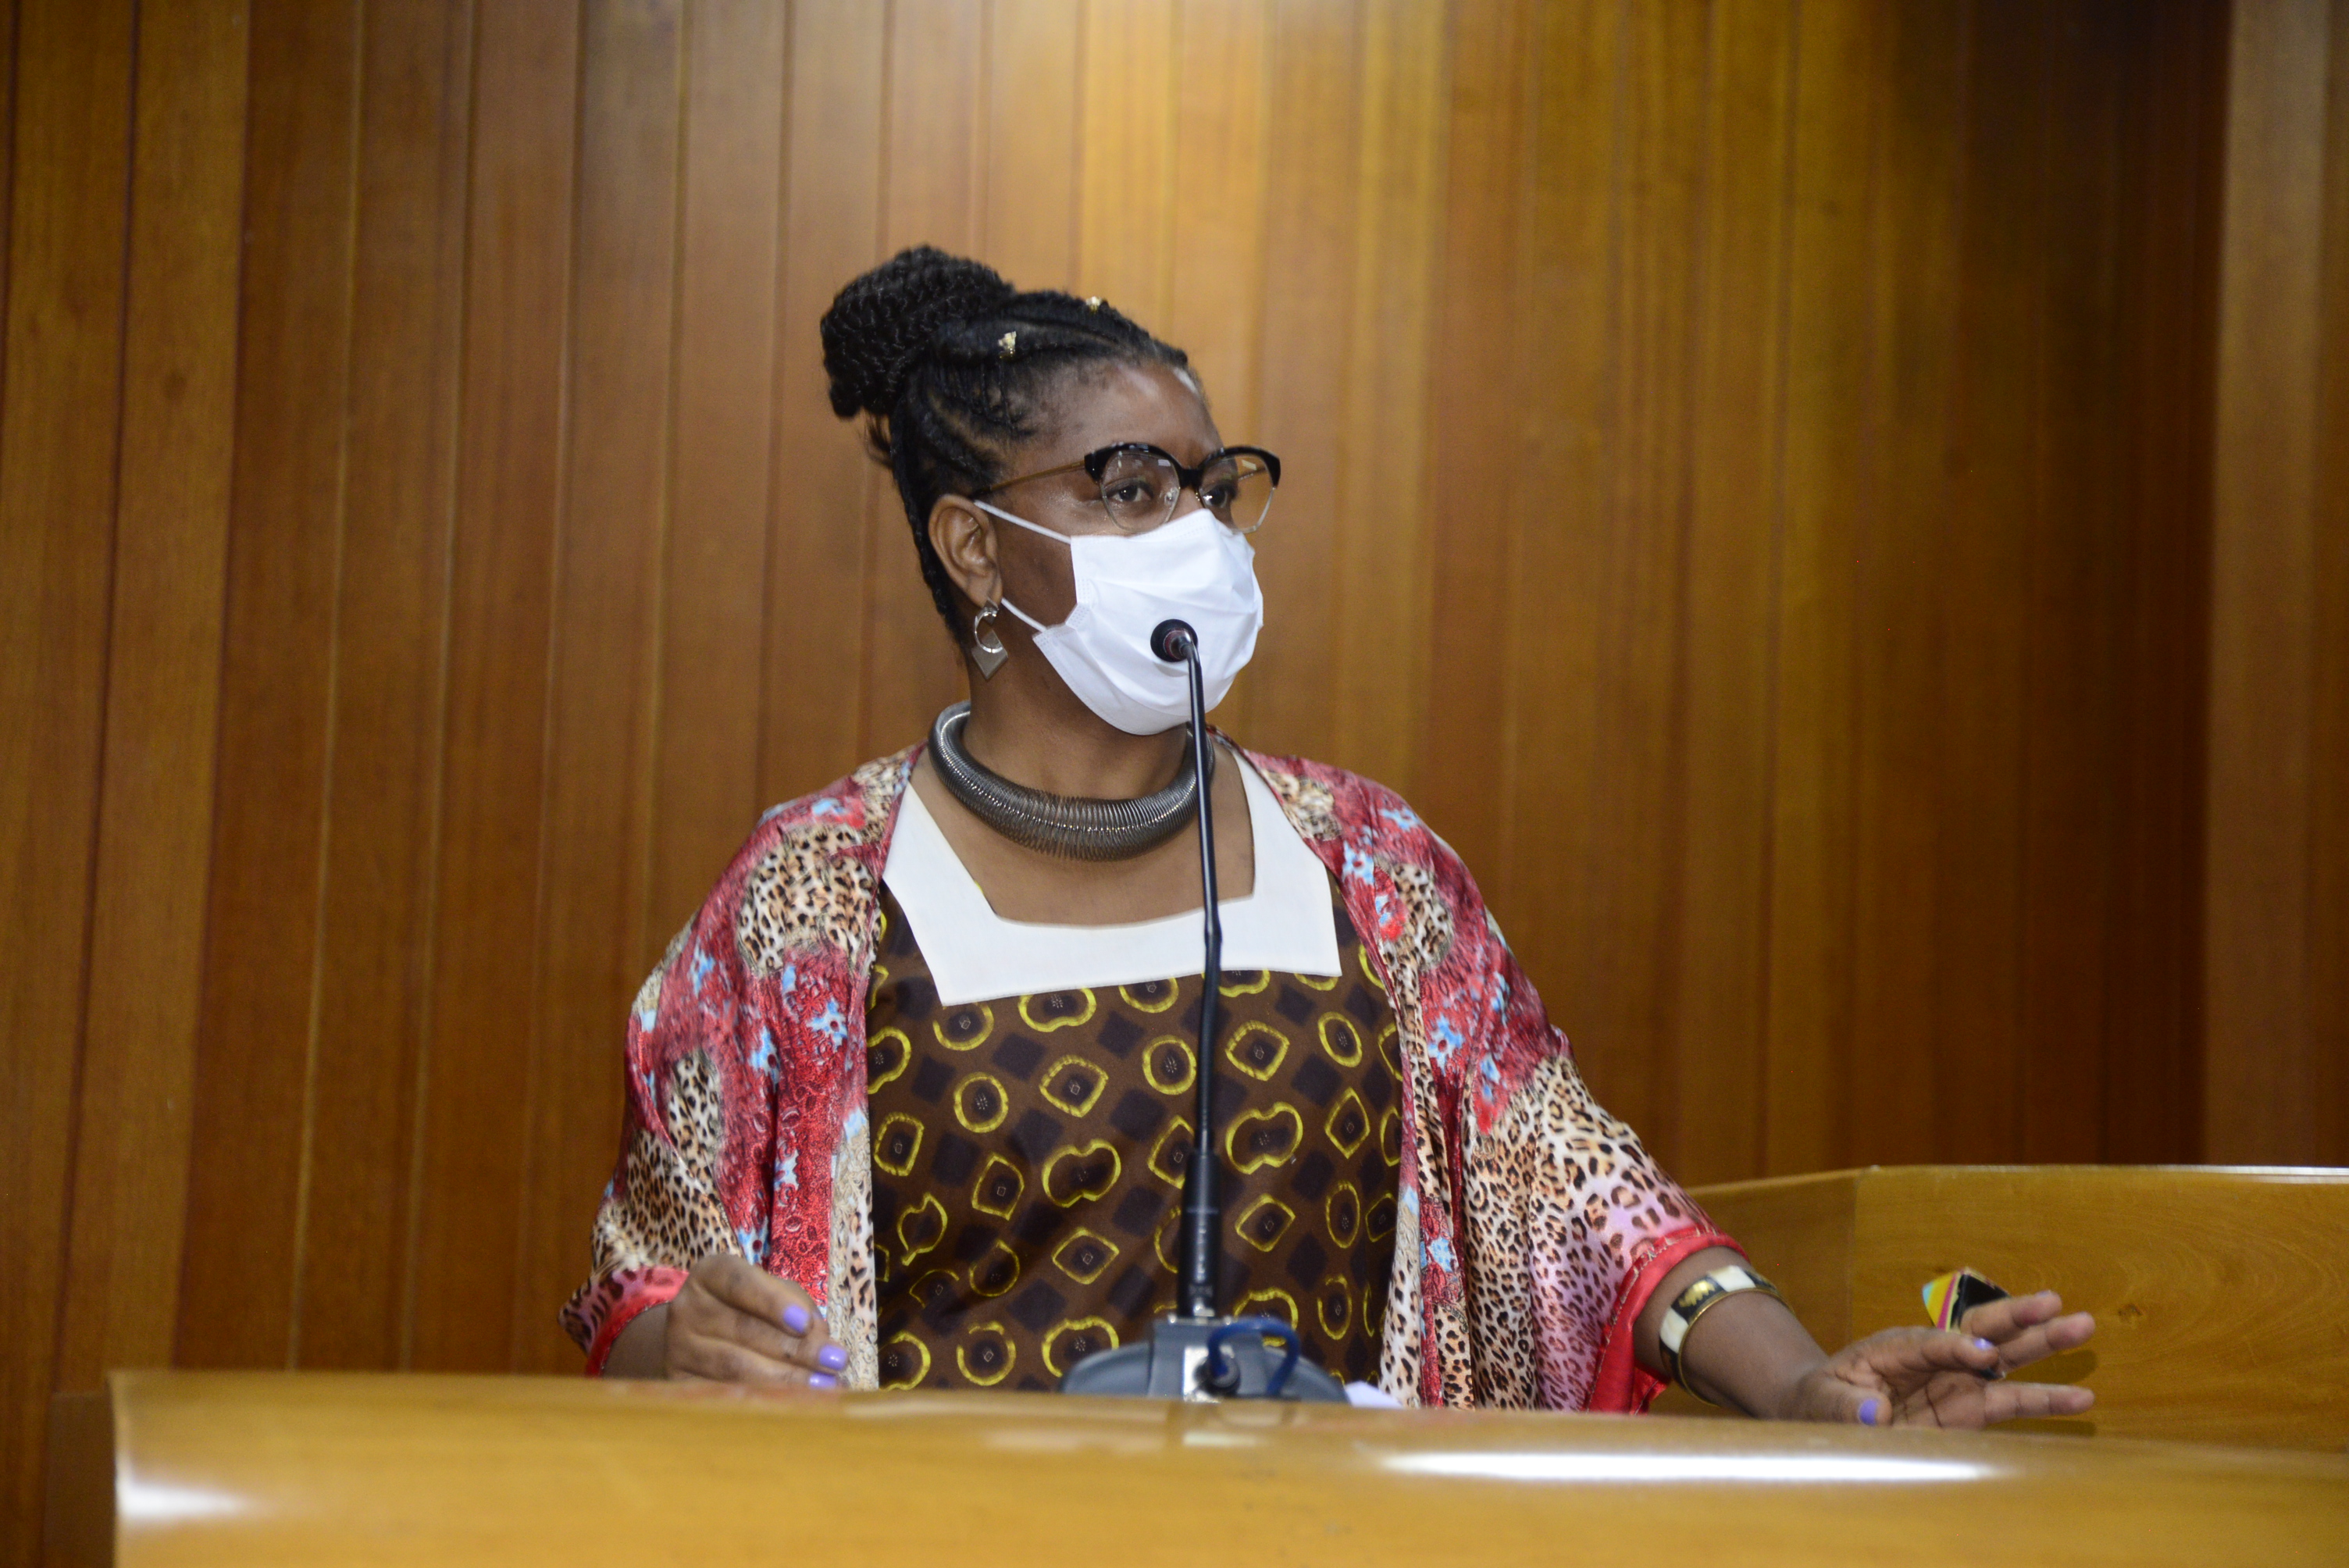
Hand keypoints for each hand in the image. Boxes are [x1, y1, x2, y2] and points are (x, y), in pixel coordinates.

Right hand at [662, 1254, 847, 1386]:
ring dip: (786, 1380)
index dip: (773, 1303)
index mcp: (710, 1275)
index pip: (740, 1283)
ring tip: (825, 1387)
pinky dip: (764, 1402)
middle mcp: (688, 1309)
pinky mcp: (680, 1385)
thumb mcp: (768, 1292)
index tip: (806, 1324)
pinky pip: (724, 1396)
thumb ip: (796, 1305)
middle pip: (744, 1330)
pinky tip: (795, 1406)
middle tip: (836, 1362)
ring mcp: (679, 1349)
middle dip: (796, 1349)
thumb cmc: (744, 1308)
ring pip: (735, 1368)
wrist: (690, 1337)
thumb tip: (821, 1341)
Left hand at [1780, 1290, 2096, 1428]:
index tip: (1982, 1355)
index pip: (1931, 1344)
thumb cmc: (1824, 1398)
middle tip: (2056, 1302)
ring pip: (2005, 1361)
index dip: (1957, 1348)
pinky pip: (2009, 1403)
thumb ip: (1843, 1407)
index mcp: (1895, 1347)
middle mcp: (1934, 1358)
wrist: (1827, 1412)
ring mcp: (1956, 1382)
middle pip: (1979, 1331)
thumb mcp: (1820, 1400)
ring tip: (2084, 1328)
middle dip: (2016, 1318)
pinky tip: (2081, 1397)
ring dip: (2042, 1346)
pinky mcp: (1969, 1409)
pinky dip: (2043, 1400)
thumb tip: (1872, 1415)